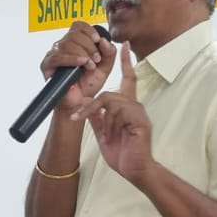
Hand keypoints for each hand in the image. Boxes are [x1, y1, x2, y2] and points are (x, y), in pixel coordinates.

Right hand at [41, 21, 117, 117]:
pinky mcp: (47, 65)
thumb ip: (109, 53)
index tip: (98, 40)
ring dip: (82, 53)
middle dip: (89, 45)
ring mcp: (54, 54)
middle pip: (74, 33)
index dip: (88, 30)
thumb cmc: (89, 85)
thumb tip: (103, 40)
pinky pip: (58, 56)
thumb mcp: (105, 67)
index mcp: (75, 43)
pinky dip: (72, 59)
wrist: (79, 103)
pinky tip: (82, 63)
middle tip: (96, 59)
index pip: (78, 26)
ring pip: (67, 43)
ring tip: (90, 65)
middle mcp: (63, 46)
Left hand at [71, 45, 153, 186]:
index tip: (123, 45)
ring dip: (100, 118)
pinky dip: (110, 124)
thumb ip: (97, 118)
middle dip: (90, 106)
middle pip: (109, 93)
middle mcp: (135, 105)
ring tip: (105, 134)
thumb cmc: (123, 154)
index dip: (124, 62)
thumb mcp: (104, 133)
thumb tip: (87, 105)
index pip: (128, 79)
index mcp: (127, 106)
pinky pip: (118, 112)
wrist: (135, 170)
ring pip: (111, 102)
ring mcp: (138, 112)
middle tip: (77, 118)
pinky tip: (113, 134)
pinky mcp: (139, 120)